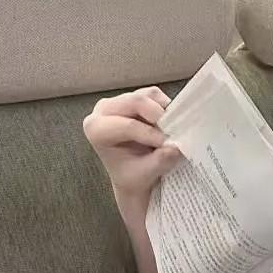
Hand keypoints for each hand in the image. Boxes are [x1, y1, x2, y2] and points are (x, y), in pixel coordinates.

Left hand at [83, 87, 182, 201]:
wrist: (133, 176)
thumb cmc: (132, 177)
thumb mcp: (144, 175)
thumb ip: (159, 162)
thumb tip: (175, 148)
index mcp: (97, 130)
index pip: (127, 125)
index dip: (151, 134)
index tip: (168, 148)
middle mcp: (104, 110)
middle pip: (136, 101)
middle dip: (159, 118)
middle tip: (172, 136)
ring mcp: (120, 101)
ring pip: (148, 96)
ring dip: (163, 113)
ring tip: (168, 133)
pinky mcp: (135, 97)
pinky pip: (154, 95)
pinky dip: (165, 108)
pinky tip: (166, 126)